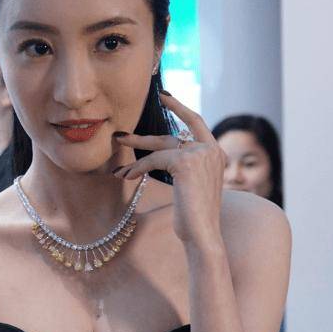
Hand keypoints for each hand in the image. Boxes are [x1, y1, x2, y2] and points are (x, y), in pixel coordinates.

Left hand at [113, 93, 225, 247]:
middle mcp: (211, 149)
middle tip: (122, 132)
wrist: (203, 234)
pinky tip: (127, 174)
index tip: (164, 97)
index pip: (196, 122)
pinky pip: (155, 159)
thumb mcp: (191, 187)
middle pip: (172, 135)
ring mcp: (200, 154)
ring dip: (135, 150)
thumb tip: (160, 157)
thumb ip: (184, 167)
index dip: (179, 108)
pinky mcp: (185, 162)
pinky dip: (139, 166)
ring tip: (116, 151)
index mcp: (216, 153)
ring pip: (160, 147)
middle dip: (143, 135)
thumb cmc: (194, 217)